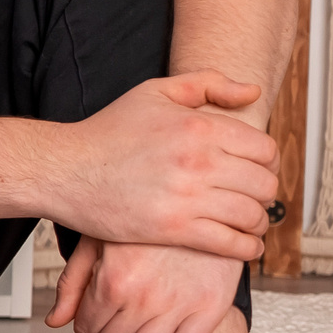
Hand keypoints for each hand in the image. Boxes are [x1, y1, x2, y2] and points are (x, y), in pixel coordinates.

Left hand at [47, 237, 240, 332]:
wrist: (202, 203)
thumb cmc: (144, 223)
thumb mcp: (98, 241)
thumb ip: (72, 282)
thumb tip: (54, 323)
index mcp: (112, 280)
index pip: (85, 327)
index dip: (84, 332)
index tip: (92, 329)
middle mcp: (142, 299)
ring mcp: (177, 308)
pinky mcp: (208, 313)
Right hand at [48, 73, 276, 258]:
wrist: (64, 170)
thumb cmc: (107, 132)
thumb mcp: (154, 92)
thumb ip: (207, 83)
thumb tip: (251, 92)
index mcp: (199, 125)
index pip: (264, 149)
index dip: (268, 162)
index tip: (259, 171)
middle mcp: (198, 160)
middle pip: (264, 184)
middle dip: (265, 194)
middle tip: (255, 198)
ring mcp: (186, 197)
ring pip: (251, 216)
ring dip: (258, 223)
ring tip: (251, 224)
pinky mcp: (173, 228)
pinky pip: (230, 244)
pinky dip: (246, 249)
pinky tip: (245, 246)